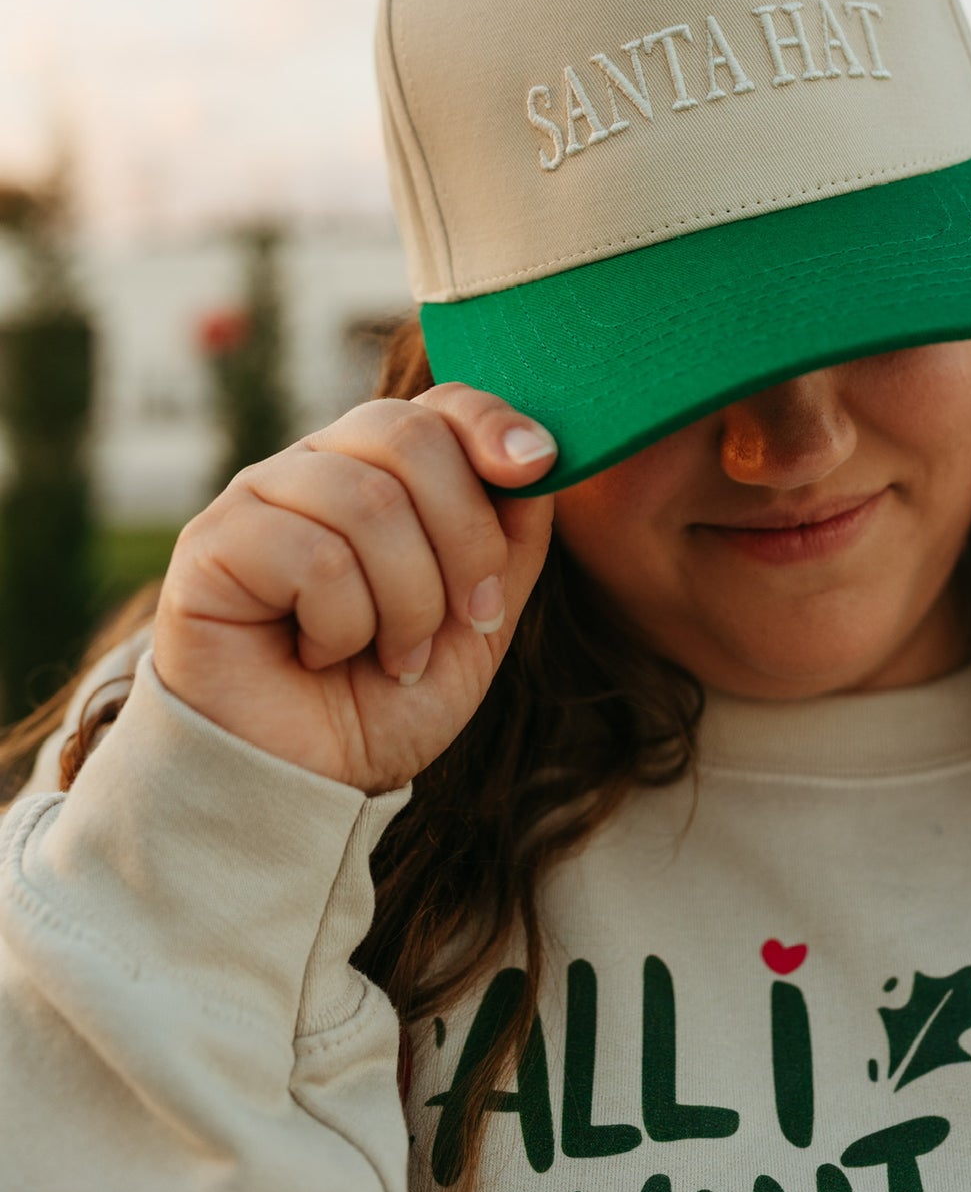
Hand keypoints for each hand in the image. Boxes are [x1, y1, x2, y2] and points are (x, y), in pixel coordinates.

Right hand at [152, 386, 556, 792]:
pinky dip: (343, 625)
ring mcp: (258, 496)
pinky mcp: (212, 544)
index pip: (439, 404)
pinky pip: (314, 556)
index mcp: (379, 470)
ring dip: (408, 601)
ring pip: (368, 501)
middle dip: (466, 537)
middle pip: (409, 435)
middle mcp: (316, 466)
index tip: (538, 465)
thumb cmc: (385, 702)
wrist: (303, 787)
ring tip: (395, 654)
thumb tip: (538, 456)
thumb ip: (510, 538)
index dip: (493, 423)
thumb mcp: (478, 621)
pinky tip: (319, 657)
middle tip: (471, 616)